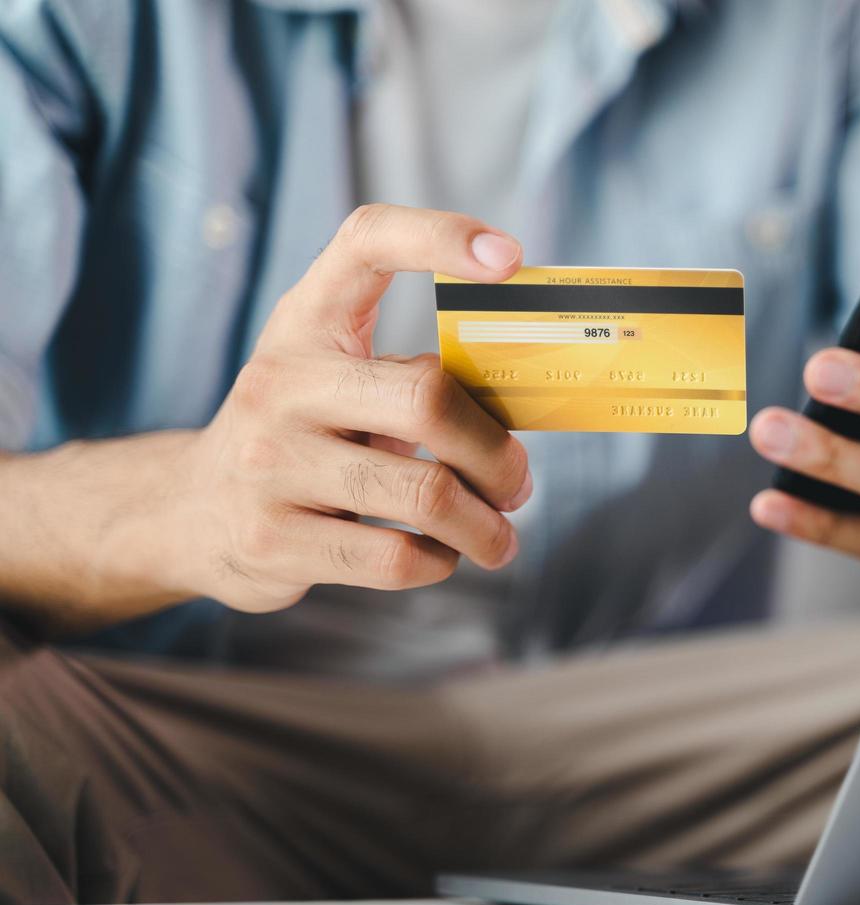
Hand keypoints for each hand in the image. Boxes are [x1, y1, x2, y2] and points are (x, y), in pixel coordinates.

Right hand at [169, 204, 531, 612]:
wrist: (191, 512)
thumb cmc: (302, 437)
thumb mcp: (337, 382)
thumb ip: (413, 377)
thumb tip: (513, 412)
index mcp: (307, 324)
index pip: (367, 243)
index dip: (439, 236)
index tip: (508, 258)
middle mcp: (281, 382)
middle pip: (428, 398)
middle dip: (497, 454)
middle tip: (518, 484)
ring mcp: (268, 463)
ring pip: (425, 494)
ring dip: (483, 524)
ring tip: (498, 536)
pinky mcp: (272, 541)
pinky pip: (394, 557)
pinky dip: (440, 562)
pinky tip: (440, 556)